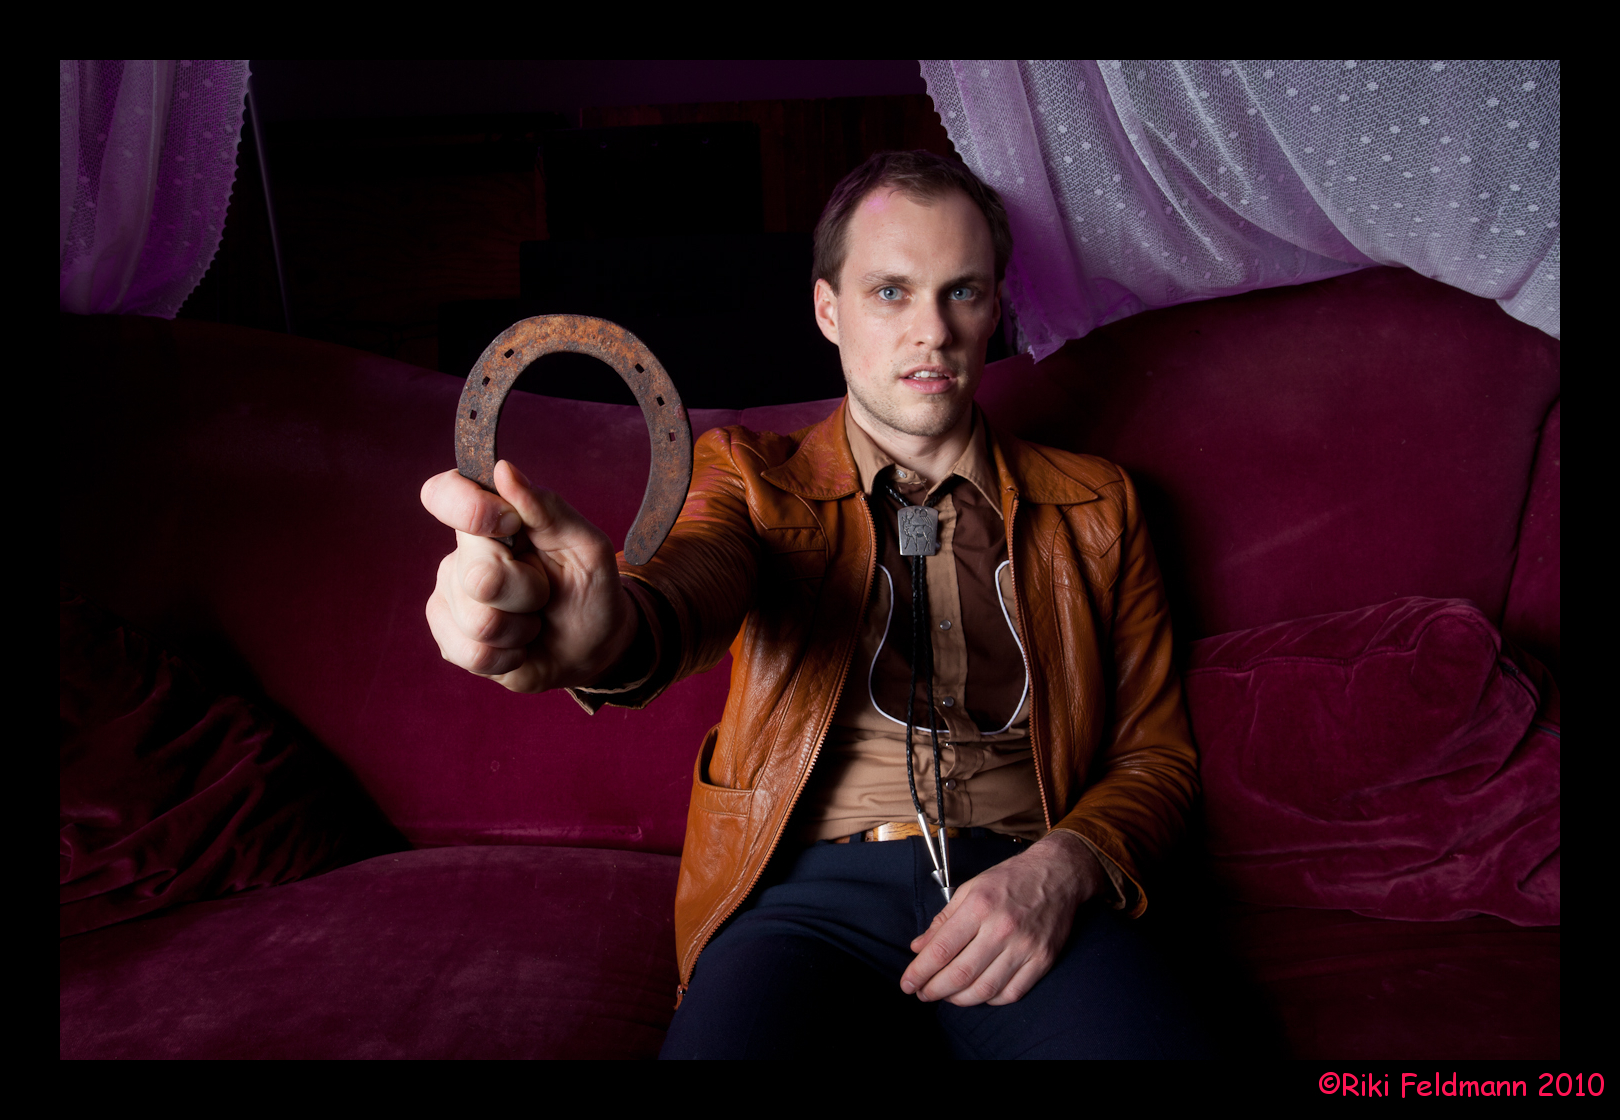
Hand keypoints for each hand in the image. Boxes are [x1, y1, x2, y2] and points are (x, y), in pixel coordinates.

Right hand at [421, 460, 637, 692]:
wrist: (592, 647)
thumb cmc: (590, 588)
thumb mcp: (587, 546)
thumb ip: (548, 508)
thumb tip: (504, 470)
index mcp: (492, 517)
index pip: (444, 494)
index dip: (470, 509)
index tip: (509, 524)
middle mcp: (463, 553)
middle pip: (480, 576)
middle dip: (528, 593)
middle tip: (543, 593)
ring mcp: (450, 596)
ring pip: (479, 621)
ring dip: (521, 629)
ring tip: (532, 622)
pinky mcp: (448, 637)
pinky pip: (473, 652)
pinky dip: (509, 657)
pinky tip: (517, 647)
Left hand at [899, 829, 1104, 1006]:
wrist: (1058, 875)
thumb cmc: (1011, 879)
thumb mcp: (970, 888)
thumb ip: (943, 920)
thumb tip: (919, 948)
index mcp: (980, 906)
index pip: (942, 949)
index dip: (920, 972)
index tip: (907, 983)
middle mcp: (1003, 928)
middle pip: (960, 974)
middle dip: (934, 990)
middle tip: (922, 994)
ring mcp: (1025, 947)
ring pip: (985, 989)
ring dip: (959, 1000)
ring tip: (945, 996)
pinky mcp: (1043, 960)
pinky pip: (1012, 993)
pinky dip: (990, 999)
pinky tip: (977, 994)